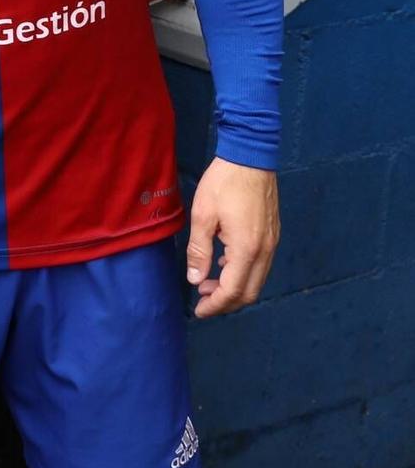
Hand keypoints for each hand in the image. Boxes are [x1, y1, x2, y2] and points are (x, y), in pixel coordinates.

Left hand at [186, 158, 279, 316]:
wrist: (250, 156)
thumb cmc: (224, 183)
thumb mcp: (203, 215)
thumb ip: (199, 250)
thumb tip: (195, 279)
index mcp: (247, 249)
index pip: (233, 291)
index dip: (215, 305)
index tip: (199, 310)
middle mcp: (265, 250)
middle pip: (250, 292)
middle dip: (226, 302)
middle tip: (203, 300)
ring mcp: (272, 242)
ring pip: (257, 279)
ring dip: (234, 287)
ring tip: (208, 282)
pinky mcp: (273, 234)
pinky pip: (260, 264)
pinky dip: (243, 272)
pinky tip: (224, 263)